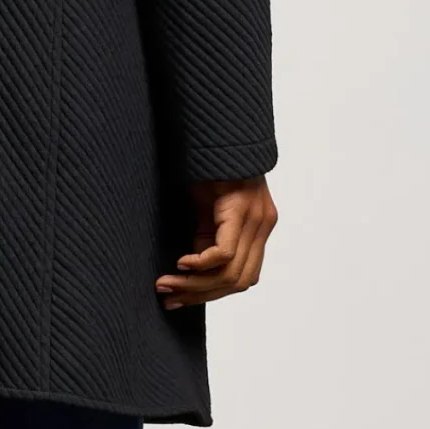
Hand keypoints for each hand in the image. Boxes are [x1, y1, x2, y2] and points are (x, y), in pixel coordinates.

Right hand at [156, 176, 277, 309]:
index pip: (241, 278)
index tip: (178, 298)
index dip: (209, 294)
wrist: (216, 130)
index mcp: (257, 229)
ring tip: (166, 284)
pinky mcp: (242, 209)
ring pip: (231, 273)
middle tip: (167, 296)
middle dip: (199, 295)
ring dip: (195, 285)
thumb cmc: (207, 167)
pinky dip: (200, 264)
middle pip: (237, 281)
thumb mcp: (207, 210)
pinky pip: (223, 253)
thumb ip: (206, 237)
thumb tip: (187, 272)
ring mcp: (257, 218)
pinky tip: (180, 263)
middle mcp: (263, 225)